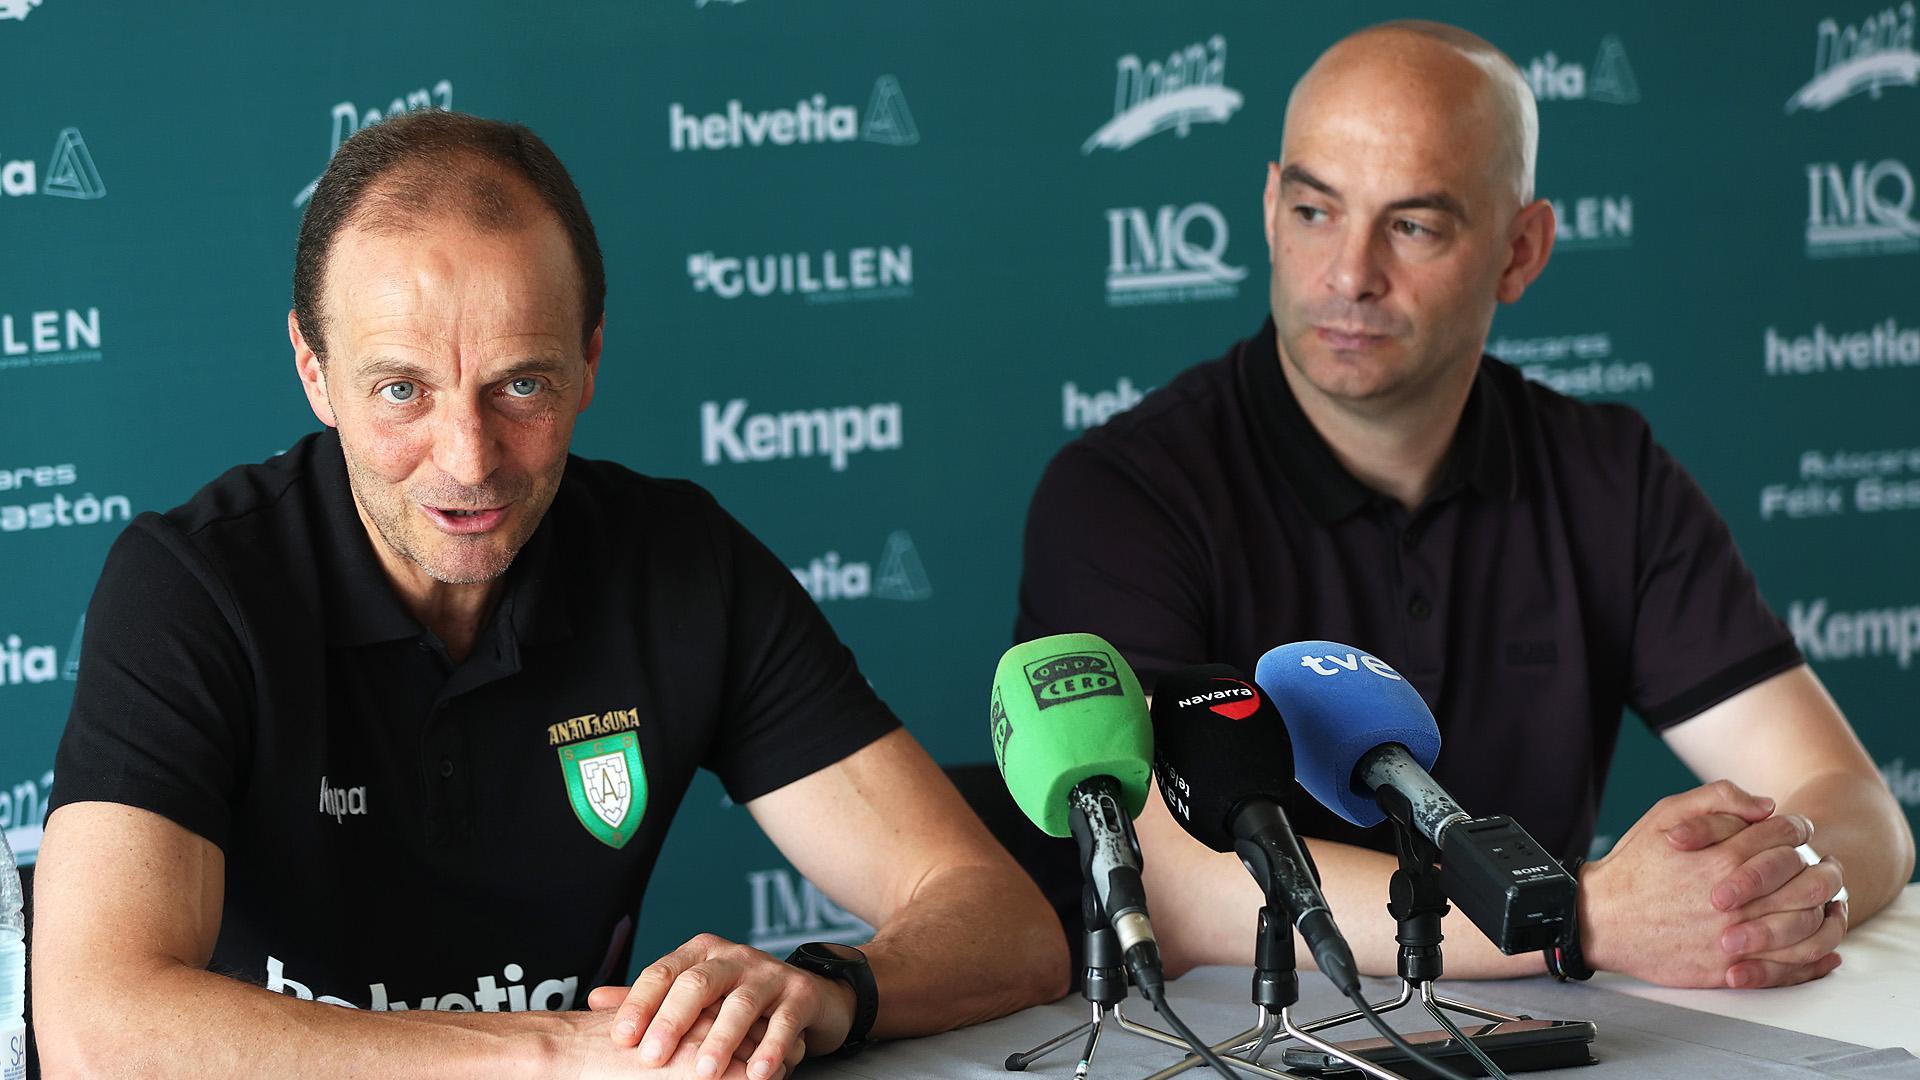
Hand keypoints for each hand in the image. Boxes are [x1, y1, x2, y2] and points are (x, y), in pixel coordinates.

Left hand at [589, 933, 853, 1078]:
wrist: (810, 994)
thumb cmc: (740, 997)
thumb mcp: (696, 994)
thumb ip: (651, 998)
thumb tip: (594, 1001)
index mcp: (701, 953)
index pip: (663, 972)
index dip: (640, 1003)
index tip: (621, 1038)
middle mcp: (734, 958)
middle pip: (698, 983)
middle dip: (673, 1022)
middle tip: (652, 1057)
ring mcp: (770, 974)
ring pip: (742, 1003)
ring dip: (722, 1040)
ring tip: (706, 1072)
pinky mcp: (801, 995)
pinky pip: (785, 1021)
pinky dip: (771, 1049)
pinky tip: (757, 1074)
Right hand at [1581, 780, 1843, 988]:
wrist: (1600, 920)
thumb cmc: (1633, 866)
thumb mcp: (1664, 814)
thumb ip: (1717, 799)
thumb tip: (1767, 806)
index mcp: (1722, 859)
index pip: (1784, 838)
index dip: (1797, 829)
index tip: (1797, 831)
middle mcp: (1735, 901)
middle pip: (1804, 880)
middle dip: (1817, 867)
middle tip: (1818, 864)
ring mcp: (1735, 938)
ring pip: (1805, 924)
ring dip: (1821, 909)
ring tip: (1820, 900)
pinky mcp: (1730, 969)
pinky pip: (1789, 966)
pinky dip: (1815, 957)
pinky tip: (1822, 946)